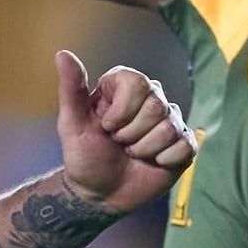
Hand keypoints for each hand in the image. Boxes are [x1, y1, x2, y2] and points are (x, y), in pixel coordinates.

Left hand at [55, 50, 193, 219]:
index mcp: (124, 86)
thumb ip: (71, 89)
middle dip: (131, 134)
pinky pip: (184, 146)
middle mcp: (151, 98)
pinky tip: (152, 163)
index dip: (121, 112)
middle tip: (119, 143)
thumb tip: (63, 54)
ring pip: (169, 129)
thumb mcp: (72, 125)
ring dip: (144, 150)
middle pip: (156, 107)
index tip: (106, 127)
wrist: (100, 194)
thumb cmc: (84, 157)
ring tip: (132, 153)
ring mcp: (170, 120)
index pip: (138, 83)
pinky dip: (164, 161)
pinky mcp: (183, 143)